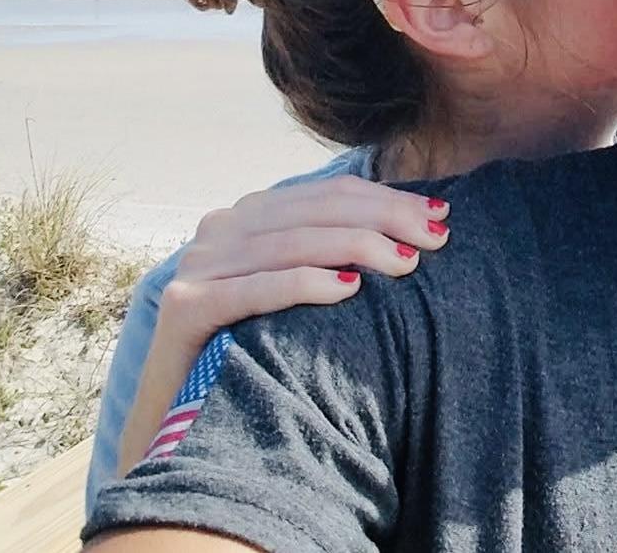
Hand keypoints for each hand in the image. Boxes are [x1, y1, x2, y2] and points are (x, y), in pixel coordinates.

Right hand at [157, 175, 450, 349]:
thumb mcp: (294, 291)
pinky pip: (258, 286)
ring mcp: (199, 264)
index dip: (389, 199)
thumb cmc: (253, 353)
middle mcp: (221, 228)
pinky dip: (307, 282)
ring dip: (360, 246)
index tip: (441, 215)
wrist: (176, 423)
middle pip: (319, 210)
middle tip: (437, 238)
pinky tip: (350, 289)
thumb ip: (331, 253)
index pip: (331, 194)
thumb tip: (414, 232)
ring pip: (295, 242)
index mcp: (250, 215)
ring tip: (407, 263)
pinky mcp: (185, 306)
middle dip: (386, 218)